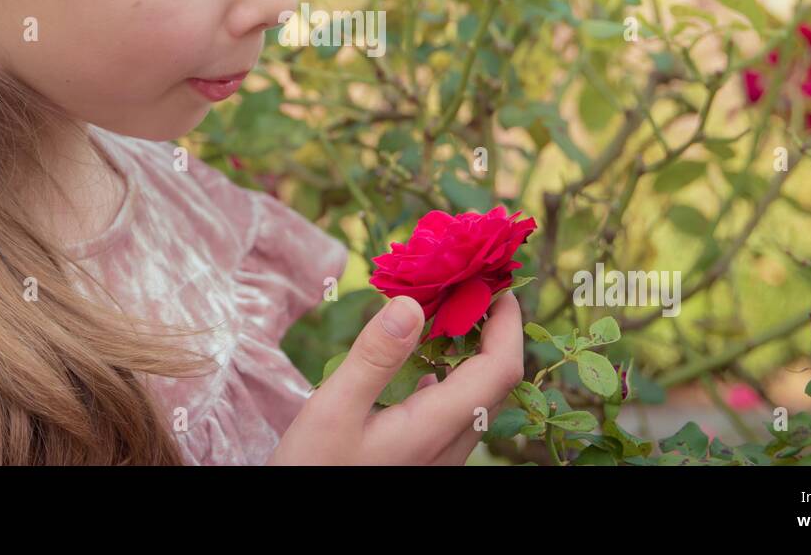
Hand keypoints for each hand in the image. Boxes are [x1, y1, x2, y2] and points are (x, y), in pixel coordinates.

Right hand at [266, 291, 524, 464]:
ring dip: (472, 352)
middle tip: (470, 287)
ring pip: (476, 397)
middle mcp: (450, 446)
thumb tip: (412, 303)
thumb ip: (375, 356)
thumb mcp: (333, 409)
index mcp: (435, 427)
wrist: (302, 528)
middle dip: (493, 328)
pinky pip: (454, 412)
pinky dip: (450, 376)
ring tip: (447, 314)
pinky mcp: (424, 461)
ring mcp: (440, 458)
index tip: (497, 282)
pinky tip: (422, 364)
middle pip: (495, 381)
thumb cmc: (312, 470)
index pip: (501, 368)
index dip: (508, 322)